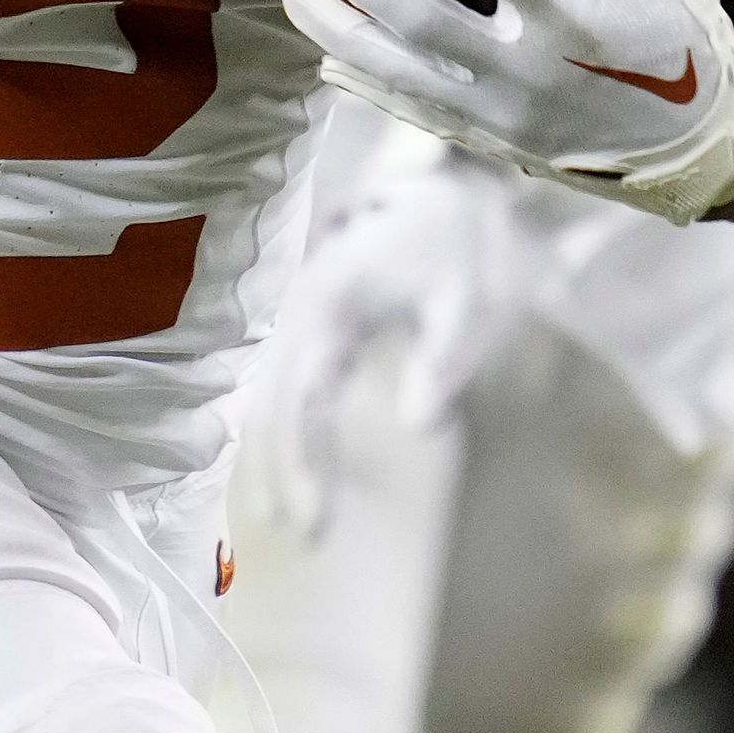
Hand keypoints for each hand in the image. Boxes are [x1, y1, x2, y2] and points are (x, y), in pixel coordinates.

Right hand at [238, 116, 514, 538]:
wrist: (438, 195)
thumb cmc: (456, 249)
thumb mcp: (467, 300)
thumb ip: (444, 358)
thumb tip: (417, 424)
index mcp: (332, 307)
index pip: (304, 401)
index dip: (304, 464)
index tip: (312, 522)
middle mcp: (300, 313)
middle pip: (274, 406)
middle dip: (281, 472)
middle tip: (301, 537)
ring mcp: (297, 316)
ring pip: (266, 396)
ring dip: (269, 455)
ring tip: (277, 518)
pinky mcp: (306, 324)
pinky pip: (278, 385)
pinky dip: (274, 429)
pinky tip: (280, 469)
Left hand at [281, 0, 733, 223]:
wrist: (693, 147)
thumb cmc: (681, 37)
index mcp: (574, 22)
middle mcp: (528, 74)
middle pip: (425, 23)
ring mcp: (503, 115)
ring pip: (403, 74)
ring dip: (341, 35)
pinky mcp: (490, 141)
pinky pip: (416, 112)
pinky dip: (369, 86)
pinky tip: (327, 61)